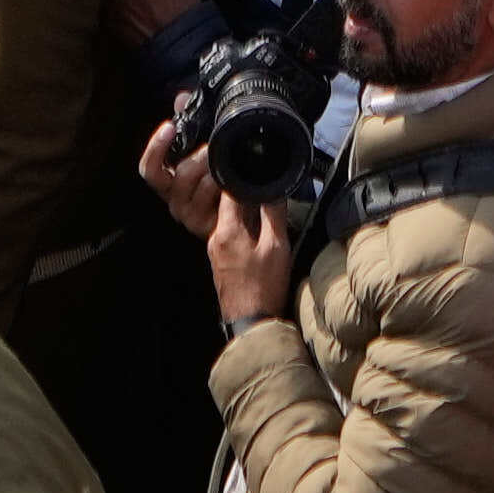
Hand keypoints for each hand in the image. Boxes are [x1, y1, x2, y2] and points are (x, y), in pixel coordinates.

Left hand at [182, 163, 300, 327]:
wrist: (252, 322)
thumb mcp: (277, 247)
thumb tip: (274, 191)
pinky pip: (229, 236)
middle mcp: (216, 239)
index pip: (228, 192)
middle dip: (244, 194)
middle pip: (227, 205)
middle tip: (262, 187)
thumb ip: (274, 215)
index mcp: (227, 231)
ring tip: (263, 210)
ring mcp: (216, 252)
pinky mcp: (221, 264)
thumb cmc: (264, 287)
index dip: (242, 178)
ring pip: (228, 221)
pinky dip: (242, 229)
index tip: (254, 171)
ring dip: (244, 212)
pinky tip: (257, 235)